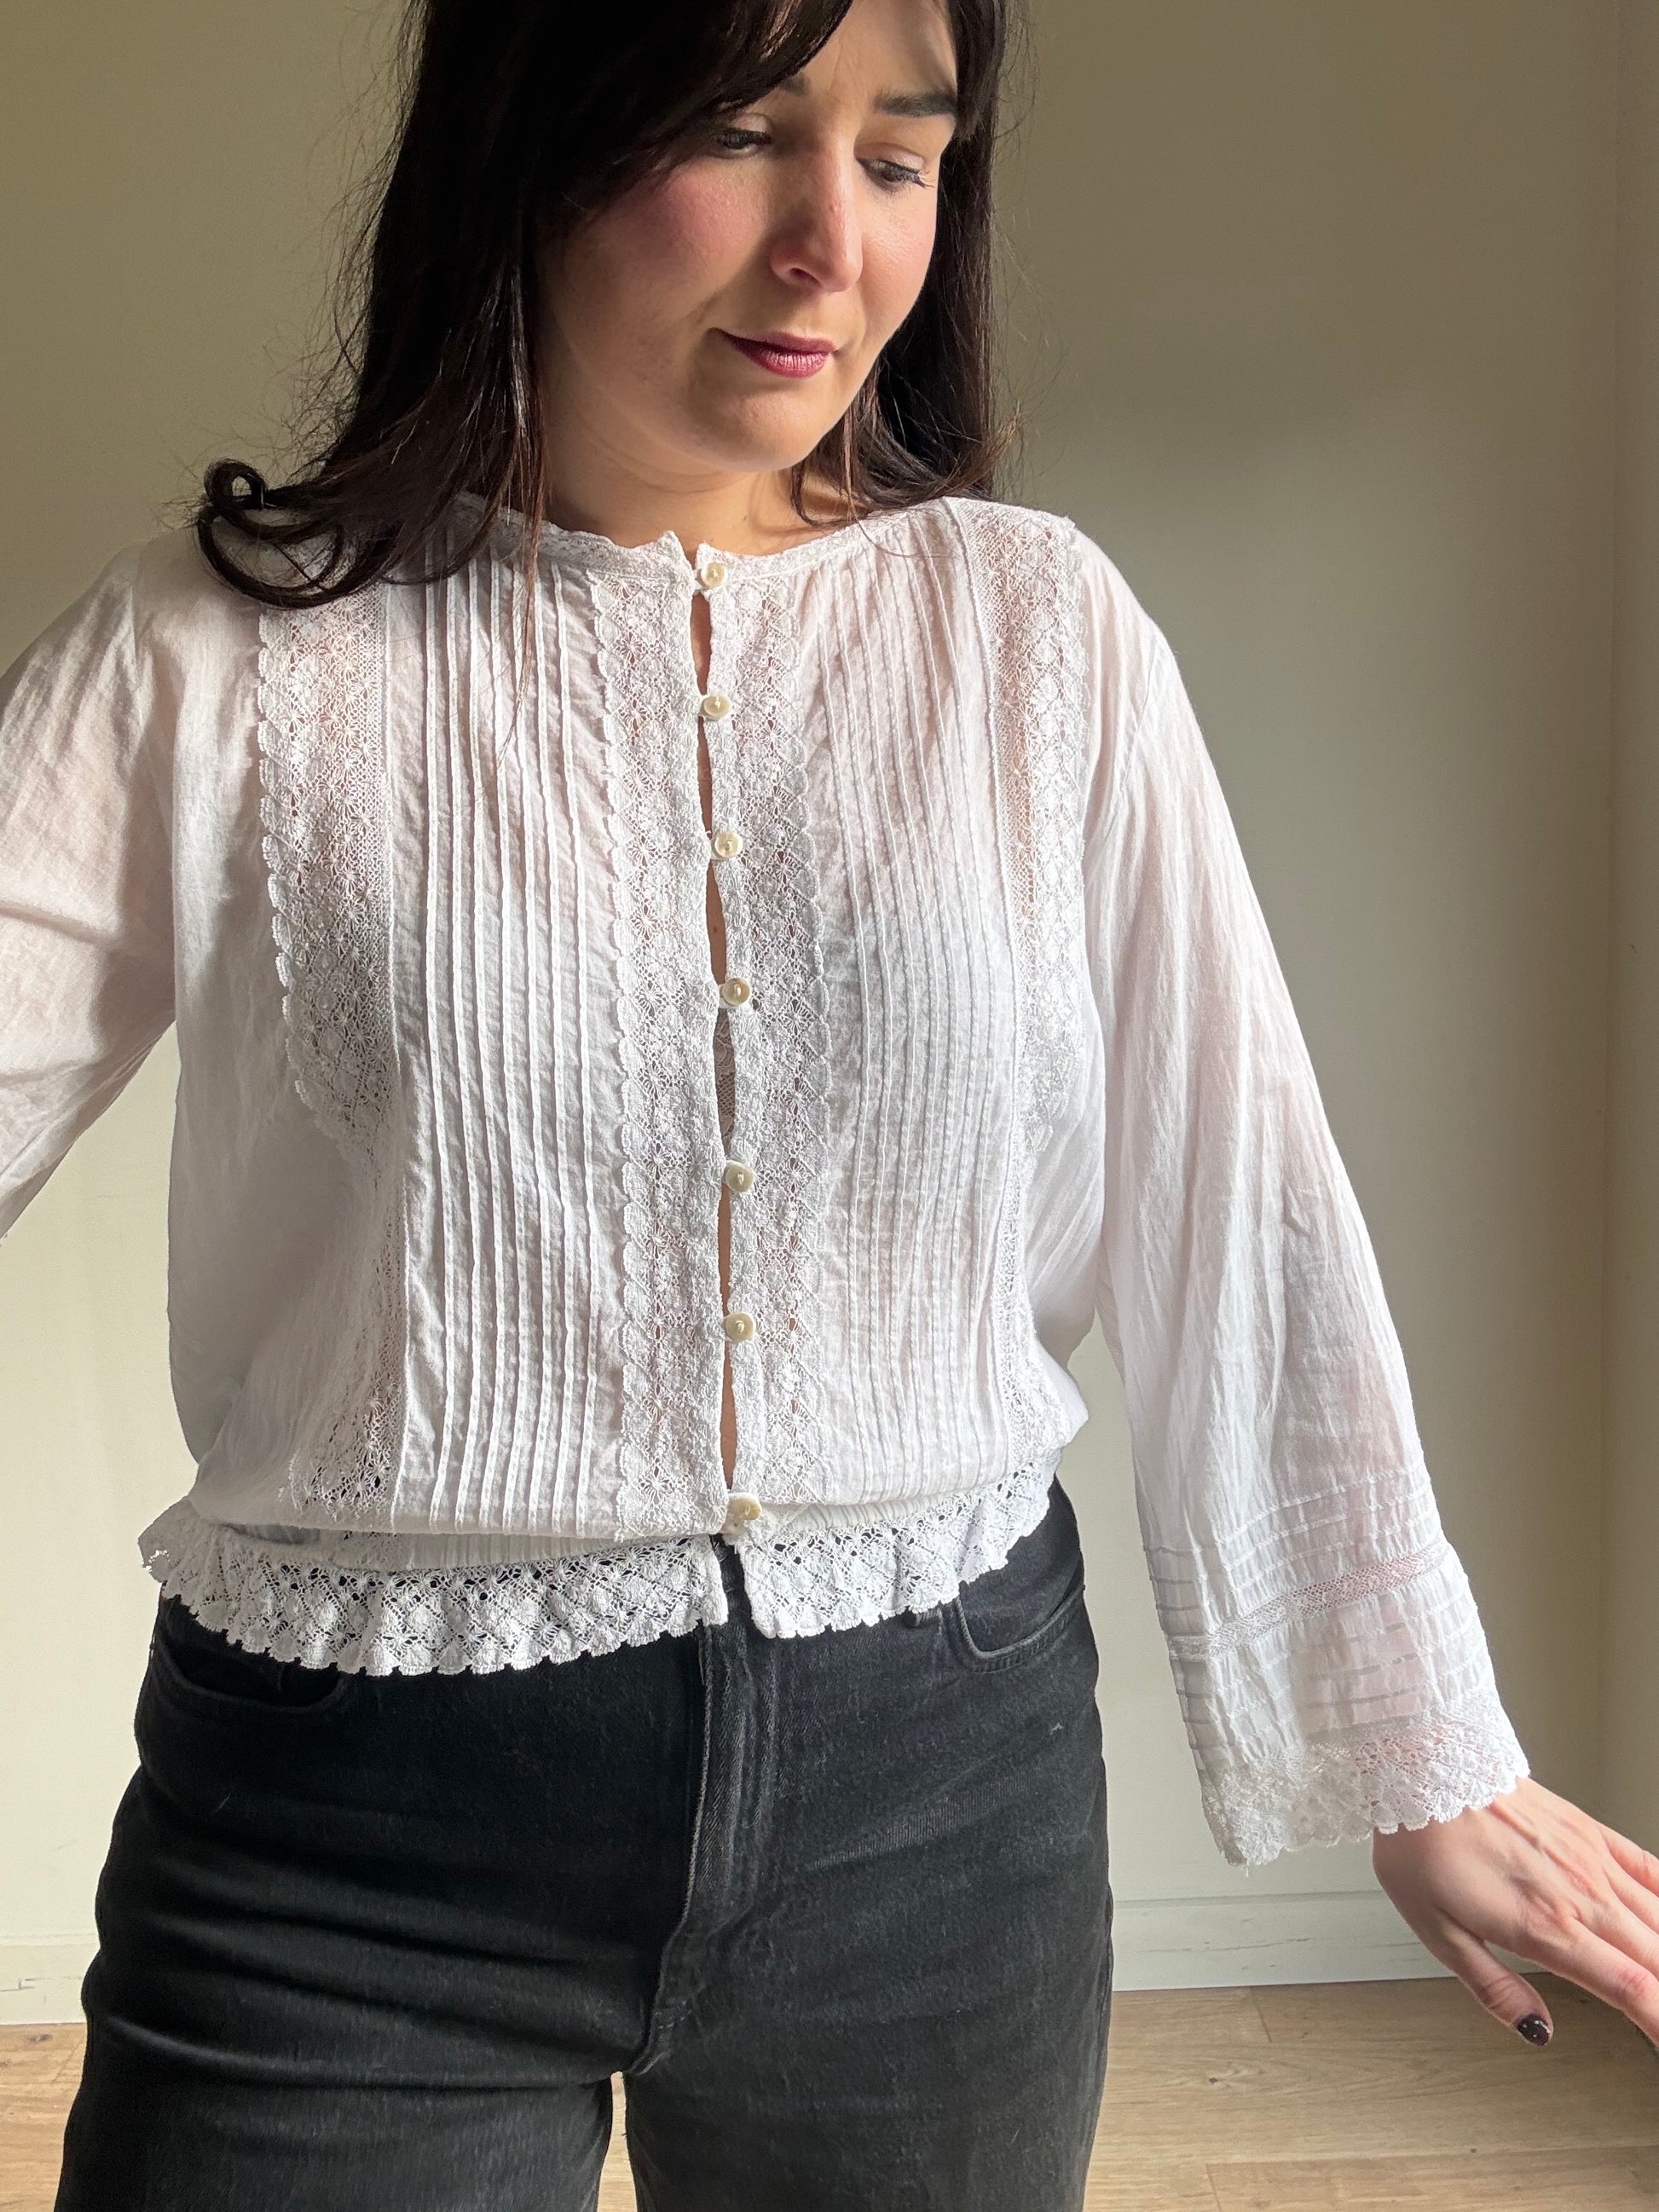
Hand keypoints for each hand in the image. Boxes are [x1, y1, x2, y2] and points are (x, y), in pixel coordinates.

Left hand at [1370, 1775, 1658, 2046]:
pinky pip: (1649, 1867)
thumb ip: (1494, 1988)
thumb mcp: (1438, 1933)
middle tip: (1657, 2015)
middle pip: (1656, 1958)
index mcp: (1546, 1927)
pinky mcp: (1589, 1831)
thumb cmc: (1423, 1846)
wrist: (1423, 1766)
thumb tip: (1536, 2031)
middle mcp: (1580, 1895)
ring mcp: (1590, 1860)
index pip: (1631, 1988)